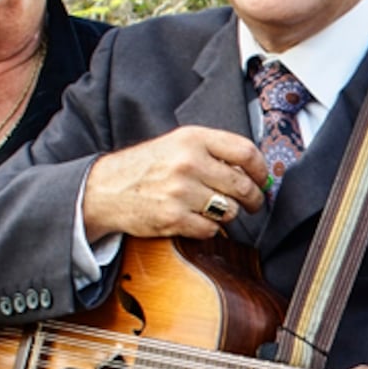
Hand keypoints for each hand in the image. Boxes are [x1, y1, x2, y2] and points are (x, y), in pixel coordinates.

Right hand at [82, 128, 268, 241]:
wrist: (105, 188)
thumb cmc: (146, 167)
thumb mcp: (177, 144)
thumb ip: (213, 151)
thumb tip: (254, 170)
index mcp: (192, 139)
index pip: (245, 152)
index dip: (261, 169)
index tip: (262, 179)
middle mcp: (188, 162)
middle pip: (243, 185)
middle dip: (253, 199)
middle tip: (252, 203)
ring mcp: (180, 191)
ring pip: (229, 210)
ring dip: (228, 214)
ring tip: (215, 209)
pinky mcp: (173, 217)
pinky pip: (211, 229)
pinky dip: (209, 228)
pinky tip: (197, 219)